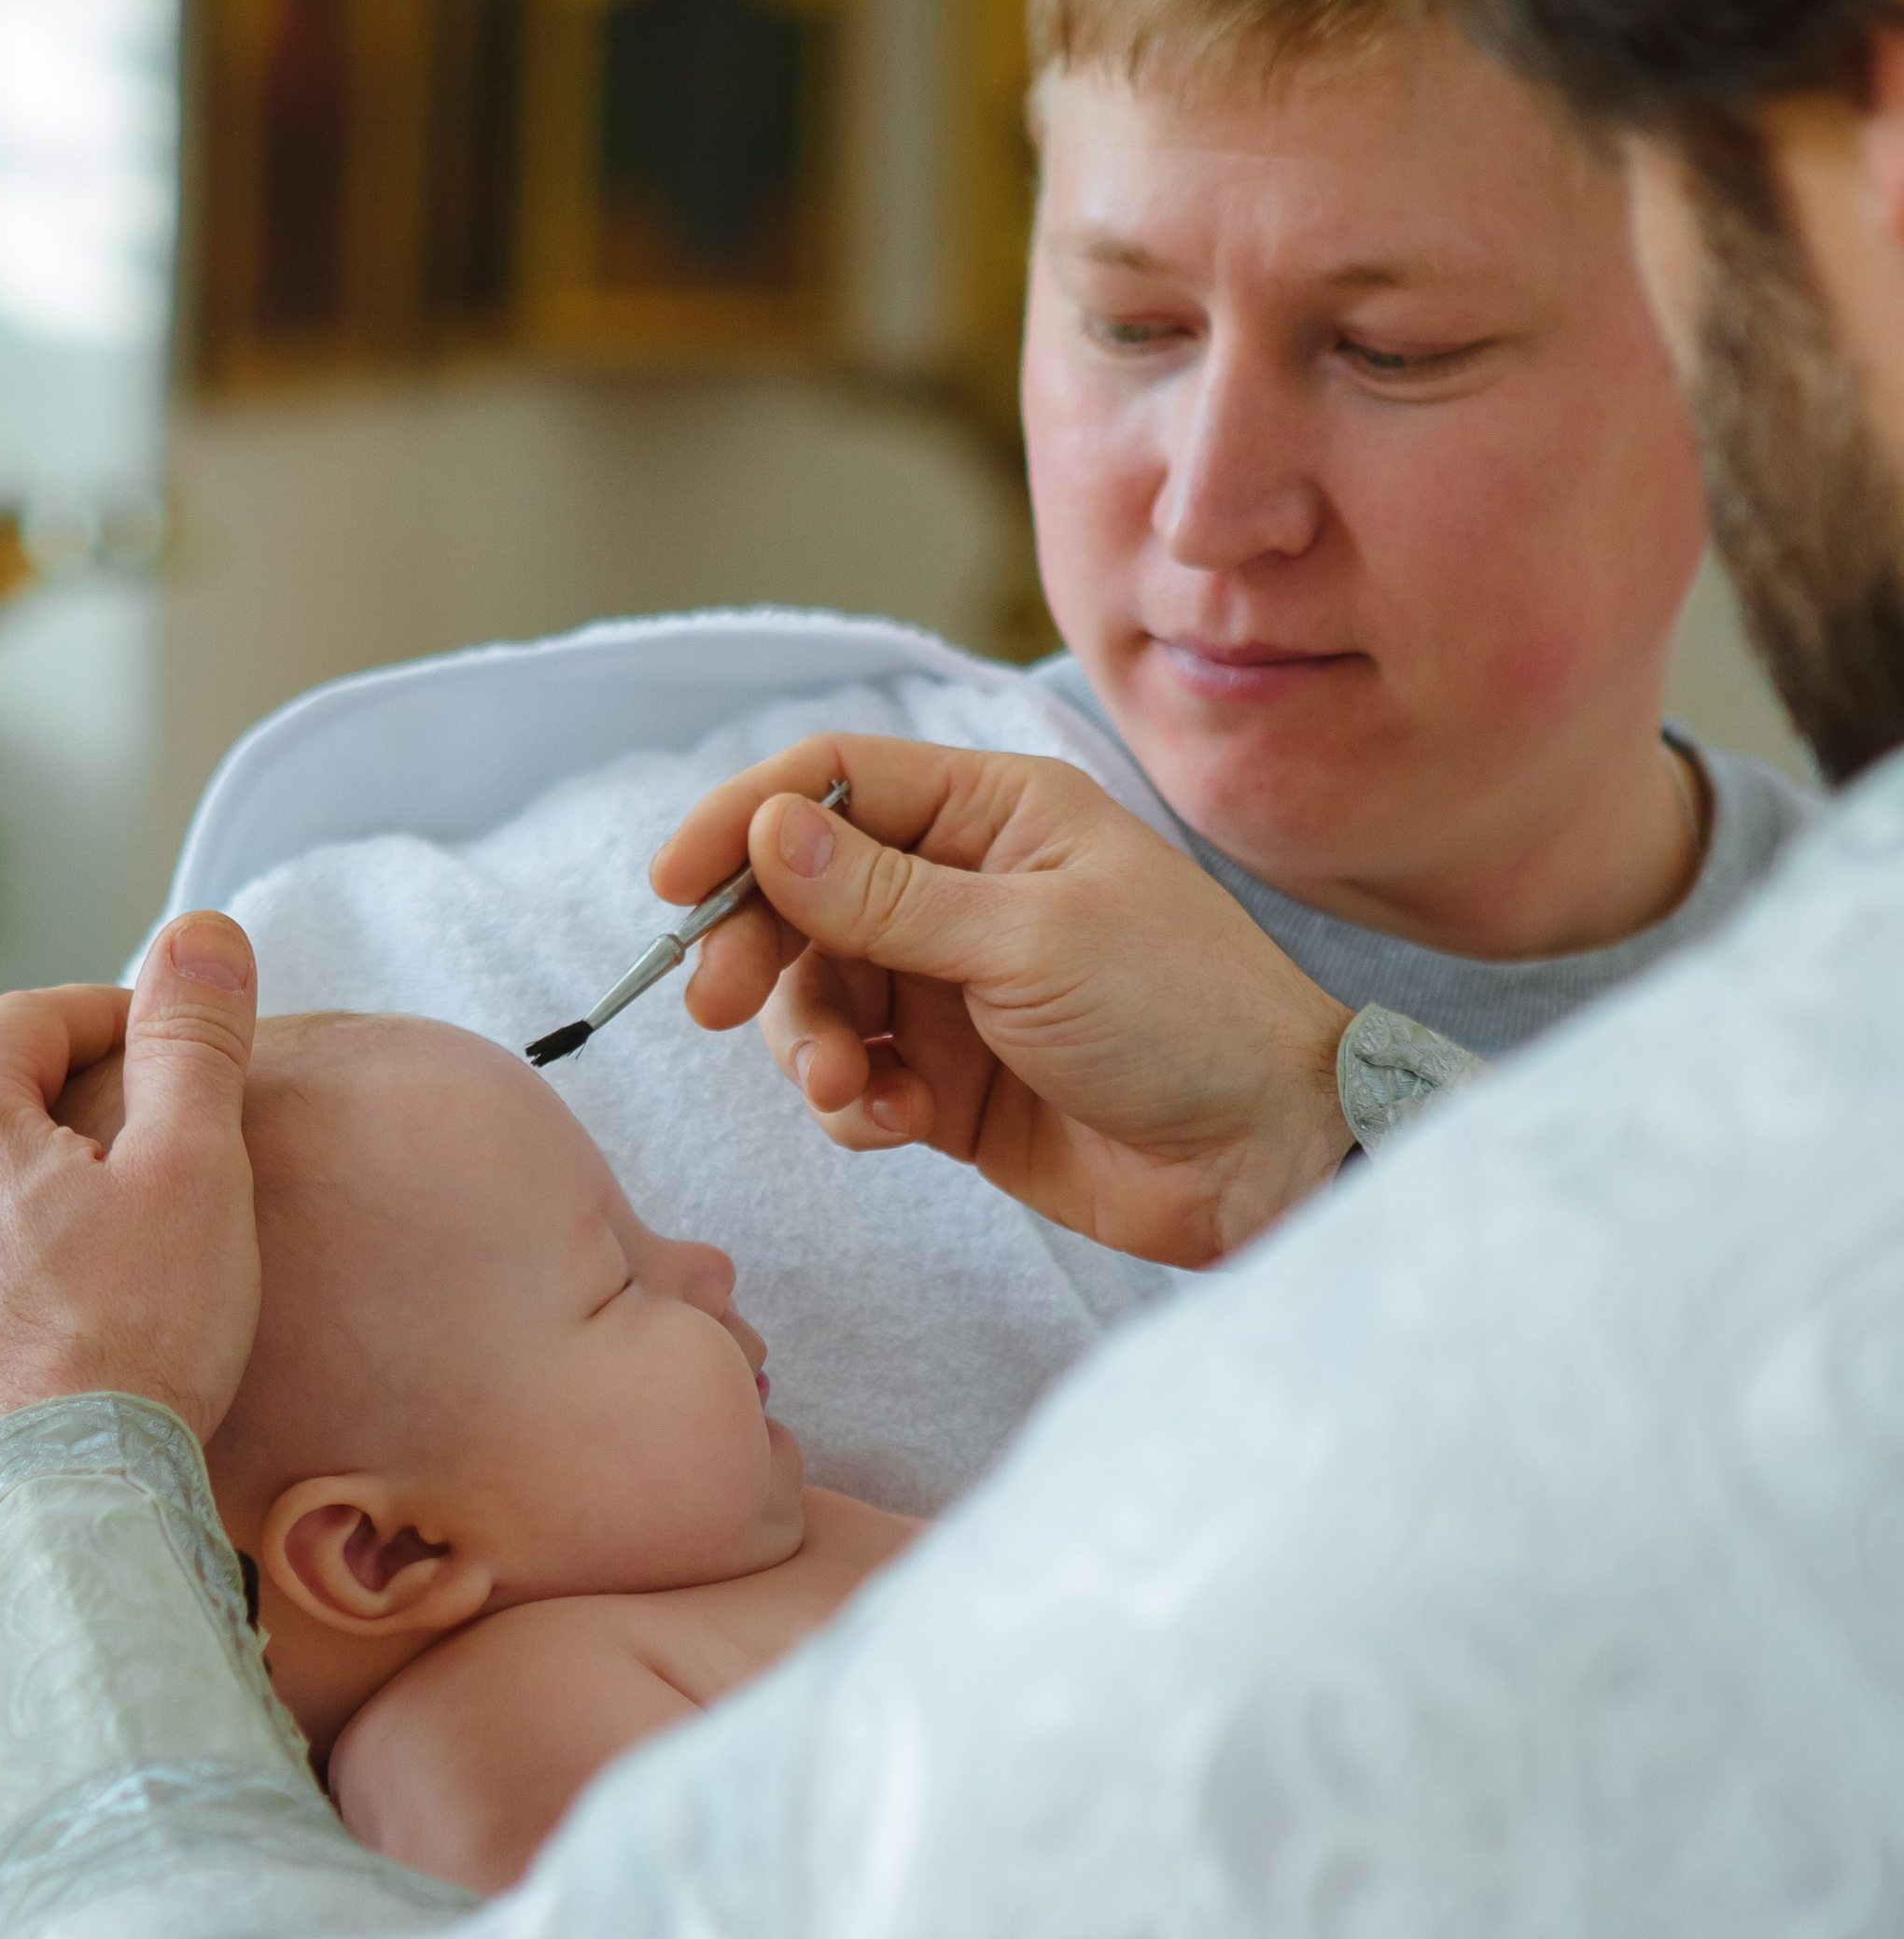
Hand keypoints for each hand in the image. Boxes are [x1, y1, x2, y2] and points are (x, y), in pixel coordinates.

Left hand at [0, 912, 262, 1557]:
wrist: (57, 1531)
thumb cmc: (135, 1352)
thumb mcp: (197, 1174)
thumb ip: (196, 1041)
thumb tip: (204, 932)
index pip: (19, 1022)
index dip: (99, 1014)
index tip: (156, 1038)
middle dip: (0, 1094)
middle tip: (83, 1129)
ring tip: (29, 1237)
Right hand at [652, 734, 1355, 1267]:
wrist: (1264, 1155)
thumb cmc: (1184, 1013)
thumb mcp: (1029, 938)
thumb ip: (886, 896)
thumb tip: (767, 831)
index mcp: (994, 813)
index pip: (833, 783)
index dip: (743, 822)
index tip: (674, 885)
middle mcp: (961, 888)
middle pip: (801, 894)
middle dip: (755, 948)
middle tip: (718, 1007)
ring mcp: (950, 989)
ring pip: (816, 996)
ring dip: (809, 1043)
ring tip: (853, 1088)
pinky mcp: (946, 1082)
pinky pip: (854, 1078)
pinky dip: (855, 1103)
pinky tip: (897, 1124)